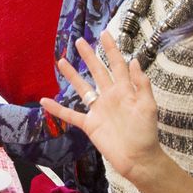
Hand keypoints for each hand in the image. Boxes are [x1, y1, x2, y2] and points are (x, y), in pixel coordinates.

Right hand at [40, 31, 162, 181]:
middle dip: (89, 56)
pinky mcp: (89, 124)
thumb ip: (141, 84)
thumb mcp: (148, 107)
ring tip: (61, 61)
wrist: (138, 158)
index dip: (111, 50)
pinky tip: (44, 101)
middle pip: (97, 71)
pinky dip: (57, 108)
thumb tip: (134, 61)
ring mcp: (98, 110)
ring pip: (82, 88)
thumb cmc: (146, 133)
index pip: (117, 65)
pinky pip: (70, 114)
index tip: (104, 34)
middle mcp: (110, 96)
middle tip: (79, 42)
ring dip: (72, 75)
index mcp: (125, 90)